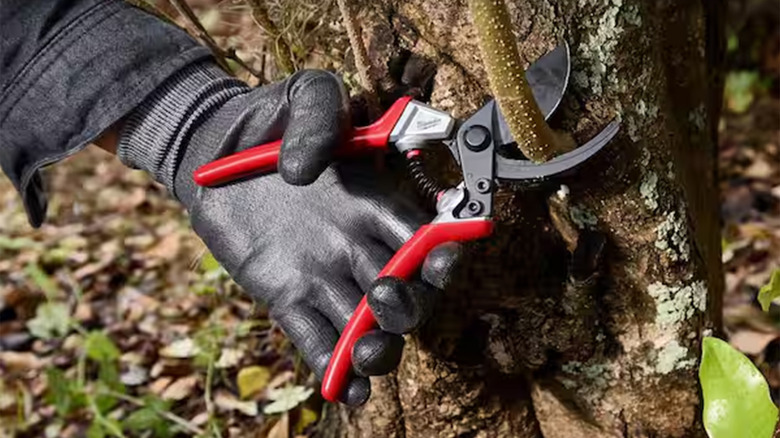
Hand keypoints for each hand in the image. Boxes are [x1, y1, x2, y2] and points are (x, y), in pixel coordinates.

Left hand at [117, 62, 459, 404]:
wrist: (209, 149)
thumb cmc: (266, 119)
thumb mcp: (303, 95)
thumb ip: (319, 115)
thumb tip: (306, 171)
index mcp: (376, 201)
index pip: (424, 239)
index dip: (441, 256)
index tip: (439, 263)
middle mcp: (359, 244)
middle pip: (405, 292)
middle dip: (408, 305)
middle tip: (382, 298)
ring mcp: (324, 274)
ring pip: (366, 326)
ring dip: (378, 348)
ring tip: (368, 353)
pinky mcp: (287, 296)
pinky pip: (316, 338)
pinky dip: (333, 369)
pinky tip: (343, 391)